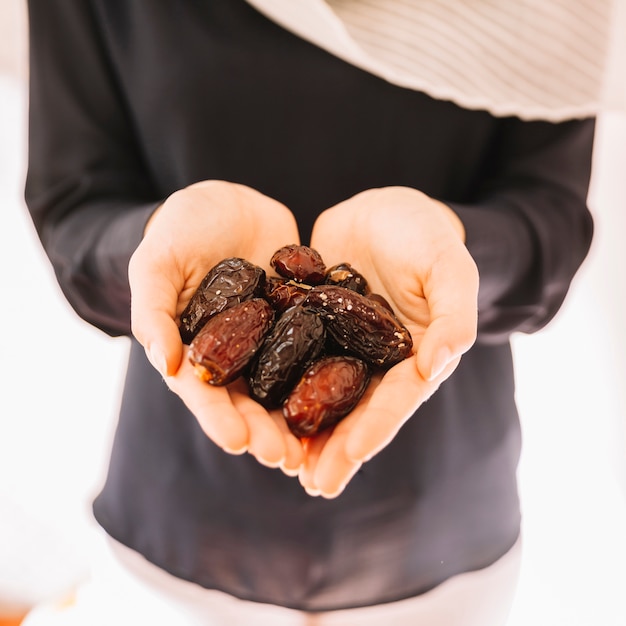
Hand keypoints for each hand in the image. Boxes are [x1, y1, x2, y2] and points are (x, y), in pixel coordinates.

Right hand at [129, 180, 303, 472]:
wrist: (226, 200)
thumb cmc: (180, 229)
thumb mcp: (159, 262)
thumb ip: (154, 310)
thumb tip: (166, 364)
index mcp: (197, 347)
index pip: (204, 392)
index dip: (219, 419)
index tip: (239, 443)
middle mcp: (239, 351)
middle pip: (250, 400)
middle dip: (265, 431)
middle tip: (286, 458)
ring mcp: (274, 336)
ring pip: (288, 383)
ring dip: (299, 416)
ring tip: (318, 444)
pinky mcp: (304, 315)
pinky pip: (320, 343)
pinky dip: (332, 368)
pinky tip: (351, 390)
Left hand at [300, 186, 478, 496]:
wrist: (386, 208)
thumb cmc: (427, 235)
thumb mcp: (448, 267)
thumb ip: (452, 316)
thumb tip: (437, 365)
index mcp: (412, 354)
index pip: (397, 399)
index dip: (376, 429)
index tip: (350, 456)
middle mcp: (374, 359)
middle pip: (356, 409)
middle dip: (336, 447)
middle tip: (312, 483)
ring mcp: (339, 344)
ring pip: (320, 392)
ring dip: (303, 428)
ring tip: (280, 460)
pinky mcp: (310, 325)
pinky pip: (292, 355)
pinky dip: (277, 382)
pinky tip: (254, 405)